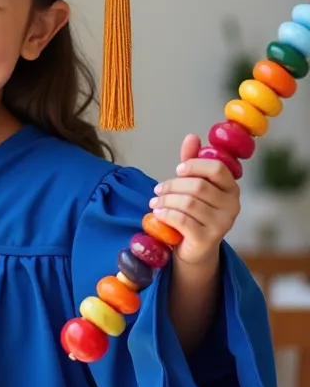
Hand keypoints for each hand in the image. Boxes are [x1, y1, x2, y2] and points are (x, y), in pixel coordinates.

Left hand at [148, 134, 240, 265]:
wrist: (194, 249)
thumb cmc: (194, 214)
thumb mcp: (193, 186)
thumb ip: (192, 163)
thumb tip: (192, 137)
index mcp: (231, 188)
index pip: (217, 169)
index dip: (195, 166)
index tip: (177, 170)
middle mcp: (232, 205)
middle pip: (198, 186)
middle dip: (173, 186)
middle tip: (157, 190)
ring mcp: (222, 224)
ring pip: (189, 203)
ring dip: (166, 200)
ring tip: (154, 202)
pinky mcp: (208, 238)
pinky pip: (183, 221)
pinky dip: (166, 214)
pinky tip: (157, 213)